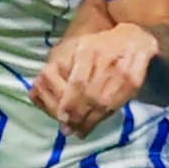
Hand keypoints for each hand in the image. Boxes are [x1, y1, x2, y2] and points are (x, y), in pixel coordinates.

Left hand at [30, 25, 158, 136]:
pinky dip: (103, 117)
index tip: (60, 117)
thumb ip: (54, 70)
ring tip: (79, 131)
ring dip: (89, 120)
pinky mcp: (134, 80)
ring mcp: (121, 69)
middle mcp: (104, 58)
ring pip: (102, 102)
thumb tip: (34, 93)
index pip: (76, 82)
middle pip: (89, 95)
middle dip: (77, 115)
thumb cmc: (97, 46)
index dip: (68, 103)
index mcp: (85, 49)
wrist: (134, 37)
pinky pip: (117, 103)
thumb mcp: (73, 50)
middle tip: (68, 129)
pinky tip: (94, 124)